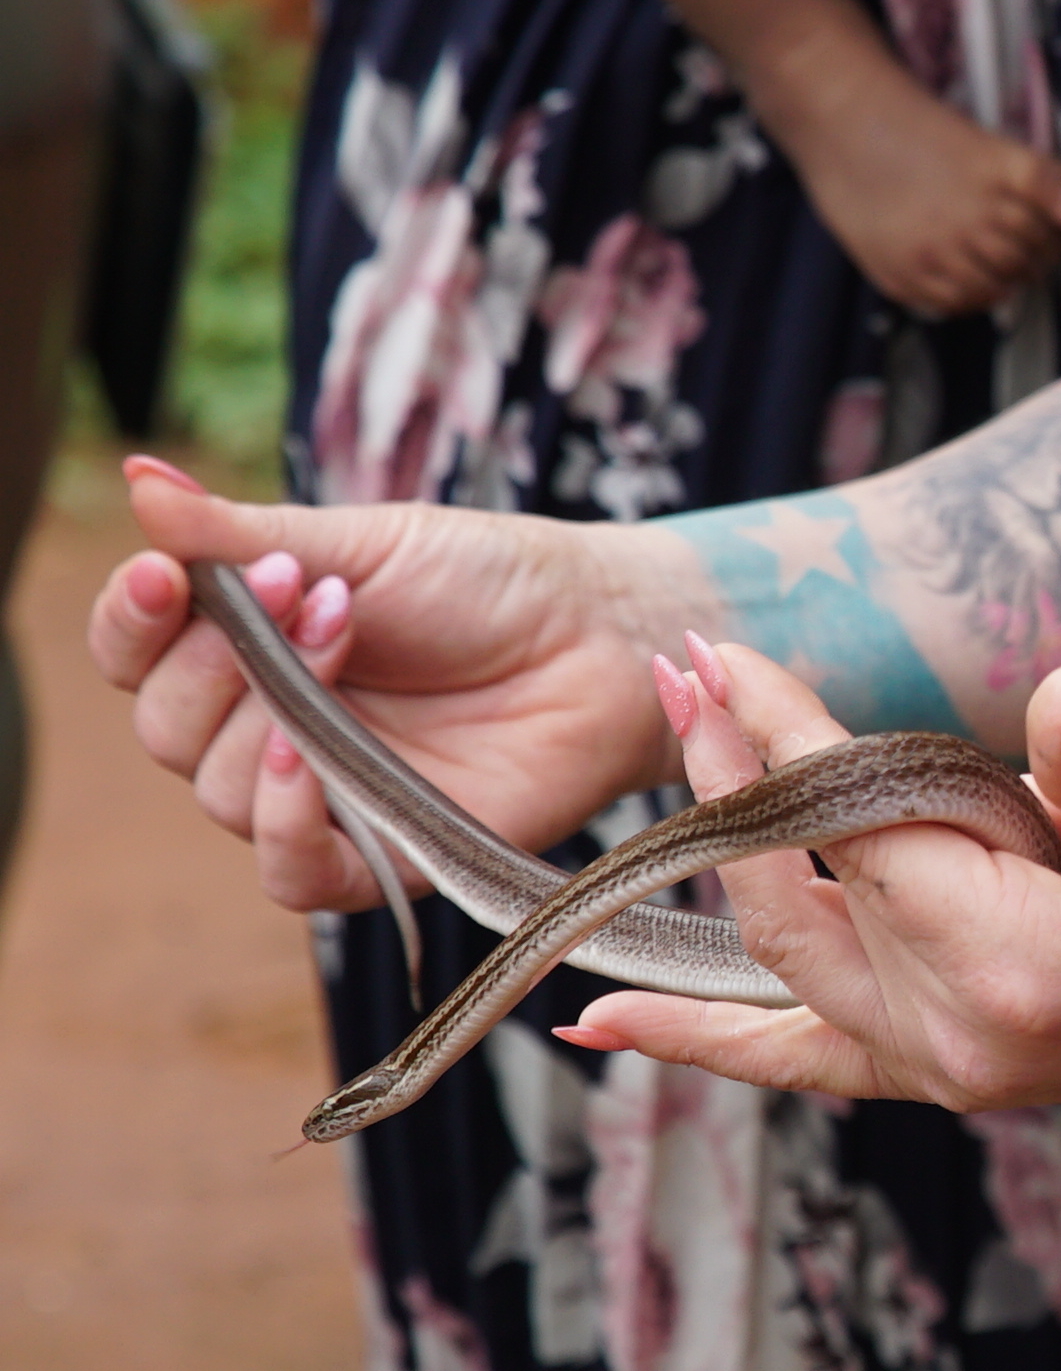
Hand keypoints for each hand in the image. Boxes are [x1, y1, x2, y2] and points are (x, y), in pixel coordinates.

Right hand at [88, 459, 703, 911]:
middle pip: (167, 727)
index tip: (161, 573)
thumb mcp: (363, 541)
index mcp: (250, 646)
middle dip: (222, 656)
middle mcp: (269, 726)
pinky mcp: (385, 852)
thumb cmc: (489, 581)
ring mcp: (325, 793)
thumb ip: (244, 531)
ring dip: (264, 718)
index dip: (131, 619)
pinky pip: (291, 874)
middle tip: (317, 593)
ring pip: (220, 795)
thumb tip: (135, 478)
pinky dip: (282, 824)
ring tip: (346, 638)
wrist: (600, 634)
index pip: (136, 652)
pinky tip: (301, 763)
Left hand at [564, 650, 1060, 1109]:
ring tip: (670, 763)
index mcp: (1021, 971)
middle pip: (801, 895)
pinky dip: (708, 1043)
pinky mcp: (951, 1072)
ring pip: (784, 967)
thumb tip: (1060, 693)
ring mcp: (949, 1071)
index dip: (787, 735)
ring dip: (716, 869)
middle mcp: (962, 1042)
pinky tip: (607, 1031)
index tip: (716, 652)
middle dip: (735, 779)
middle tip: (681, 673)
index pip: (862, 832)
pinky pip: (803, 1060)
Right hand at [792, 83, 1060, 318]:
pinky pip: (951, 305)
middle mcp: (966, 216)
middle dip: (1035, 259)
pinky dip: (968, 297)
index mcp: (996, 175)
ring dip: (1005, 281)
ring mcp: (930, 250)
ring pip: (994, 289)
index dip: (1058, 234)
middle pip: (1026, 261)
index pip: (1054, 228)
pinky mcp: (900, 271)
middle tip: (1027, 249)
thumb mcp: (992, 145)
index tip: (1049, 230)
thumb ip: (1047, 180)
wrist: (844, 124)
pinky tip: (964, 276)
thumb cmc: (920, 131)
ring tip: (996, 262)